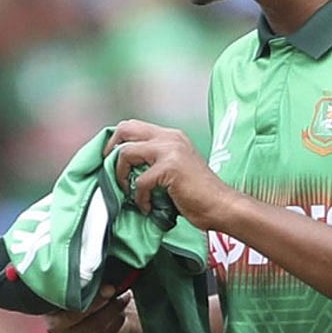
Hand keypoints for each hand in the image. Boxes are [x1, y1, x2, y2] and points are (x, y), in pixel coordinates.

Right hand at [44, 285, 136, 332]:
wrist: (101, 316)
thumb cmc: (89, 294)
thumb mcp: (84, 283)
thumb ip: (85, 279)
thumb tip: (97, 268)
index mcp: (48, 306)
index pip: (65, 300)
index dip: (87, 292)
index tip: (106, 285)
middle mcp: (53, 328)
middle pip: (80, 315)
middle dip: (102, 301)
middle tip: (115, 289)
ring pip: (95, 327)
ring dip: (113, 310)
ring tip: (123, 298)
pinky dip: (116, 324)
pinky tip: (121, 314)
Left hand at [106, 119, 237, 230]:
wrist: (221, 205)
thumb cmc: (198, 193)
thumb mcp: (175, 167)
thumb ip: (154, 161)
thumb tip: (126, 168)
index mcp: (171, 136)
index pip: (133, 126)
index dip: (117, 141)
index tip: (111, 161)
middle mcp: (170, 137)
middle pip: (125, 129)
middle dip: (111, 149)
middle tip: (110, 170)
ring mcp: (170, 150)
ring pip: (126, 152)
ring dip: (121, 175)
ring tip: (129, 191)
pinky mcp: (170, 167)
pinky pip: (140, 181)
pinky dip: (140, 198)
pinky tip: (148, 206)